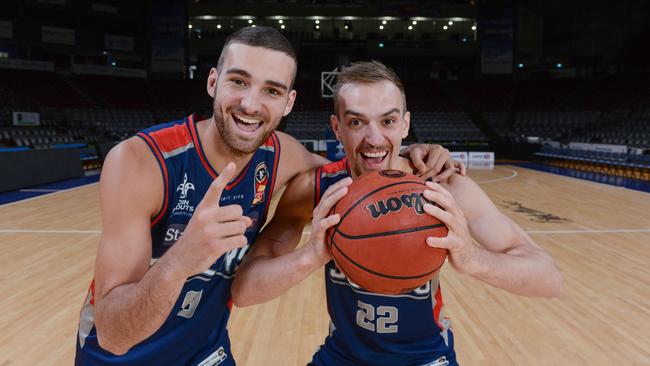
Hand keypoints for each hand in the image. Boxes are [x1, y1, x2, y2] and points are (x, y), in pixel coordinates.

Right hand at [172, 162, 251, 276]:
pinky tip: (228, 246)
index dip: (224, 175)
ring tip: (226, 238)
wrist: (178, 260)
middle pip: (238, 211)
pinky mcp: (215, 246)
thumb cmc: (196, 239)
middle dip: (238, 220)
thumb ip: (227, 218)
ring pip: (241, 227)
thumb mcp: (206, 223)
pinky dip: (239, 243)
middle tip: (228, 229)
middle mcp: (205, 217)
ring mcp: (210, 231)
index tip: (232, 164)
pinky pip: (240, 240)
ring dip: (239, 233)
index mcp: (203, 208)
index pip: (214, 188)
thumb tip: (249, 220)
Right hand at [308, 177, 351, 265]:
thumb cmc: (330, 240)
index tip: (351, 179)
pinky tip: (337, 217)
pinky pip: (323, 225)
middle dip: (339, 186)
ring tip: (345, 190)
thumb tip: (367, 216)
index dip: (339, 184)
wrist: (315, 255)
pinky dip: (330, 220)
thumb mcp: (339, 228)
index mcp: (324, 210)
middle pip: (328, 195)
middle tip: (350, 180)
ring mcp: (317, 221)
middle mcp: (319, 212)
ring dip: (335, 197)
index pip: (330, 193)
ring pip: (325, 205)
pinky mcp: (317, 232)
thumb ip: (348, 220)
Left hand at [402, 144, 464, 181]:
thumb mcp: (413, 154)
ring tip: (433, 181)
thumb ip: (417, 161)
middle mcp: (445, 152)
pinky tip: (462, 174)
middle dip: (429, 176)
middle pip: (438, 169)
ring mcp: (449, 158)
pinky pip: (459, 165)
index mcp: (437, 148)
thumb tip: (424, 169)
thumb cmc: (416, 152)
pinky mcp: (451, 163)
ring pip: (449, 169)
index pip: (431, 165)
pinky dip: (462, 168)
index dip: (423, 173)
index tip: (416, 177)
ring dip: (442, 177)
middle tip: (421, 181)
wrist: (418, 152)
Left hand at [421, 181, 476, 273]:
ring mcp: (459, 232)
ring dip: (437, 212)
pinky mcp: (458, 245)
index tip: (426, 182)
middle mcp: (459, 220)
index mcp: (456, 214)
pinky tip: (428, 240)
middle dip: (437, 196)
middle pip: (449, 204)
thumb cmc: (455, 241)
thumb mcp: (448, 227)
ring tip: (425, 207)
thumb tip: (418, 211)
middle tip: (424, 191)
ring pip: (449, 219)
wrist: (471, 259)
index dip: (439, 189)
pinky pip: (447, 242)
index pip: (448, 197)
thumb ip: (438, 219)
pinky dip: (438, 241)